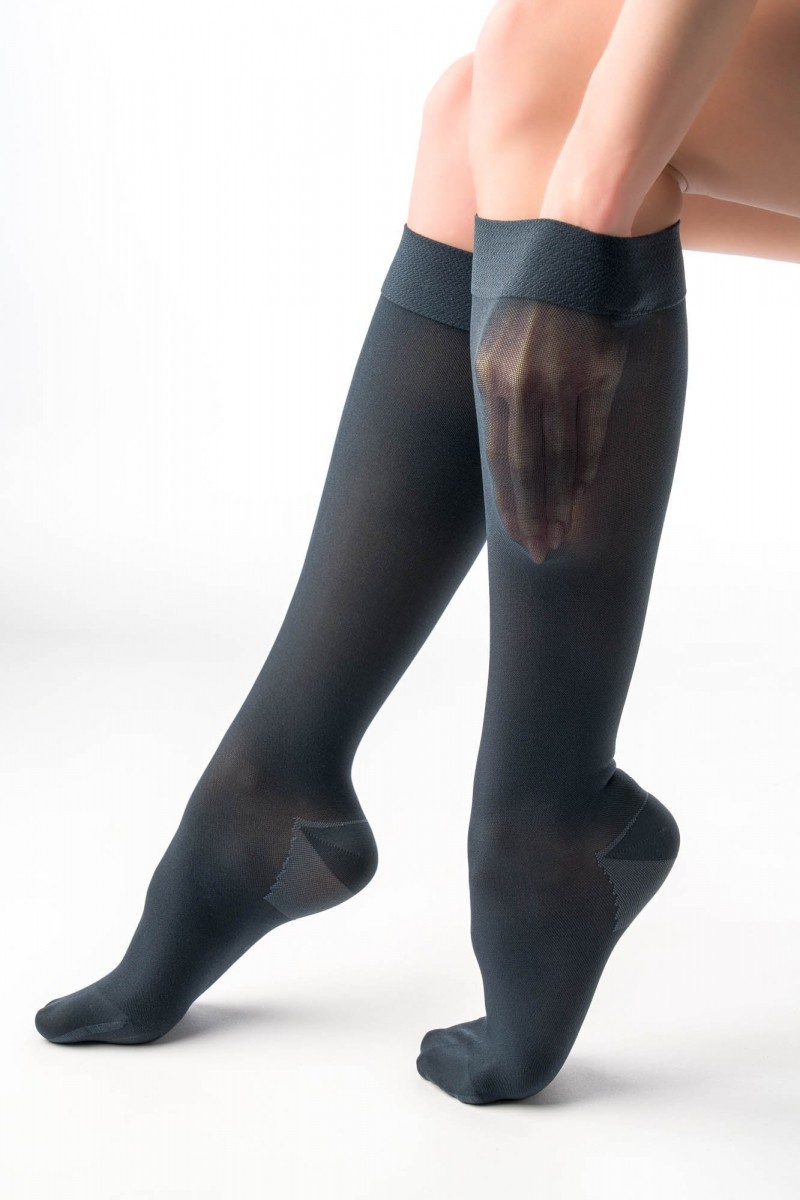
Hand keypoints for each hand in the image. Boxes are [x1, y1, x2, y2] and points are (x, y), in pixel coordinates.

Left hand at [474, 295, 629, 562]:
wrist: (571, 242)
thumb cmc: (530, 298)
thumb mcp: (498, 341)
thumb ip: (498, 390)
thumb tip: (501, 447)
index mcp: (493, 378)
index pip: (499, 457)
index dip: (508, 501)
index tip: (513, 534)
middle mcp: (524, 382)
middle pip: (527, 466)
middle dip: (532, 514)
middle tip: (538, 551)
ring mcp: (562, 377)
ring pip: (560, 455)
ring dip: (560, 500)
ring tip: (561, 533)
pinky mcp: (598, 368)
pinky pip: (592, 429)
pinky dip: (587, 463)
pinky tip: (582, 491)